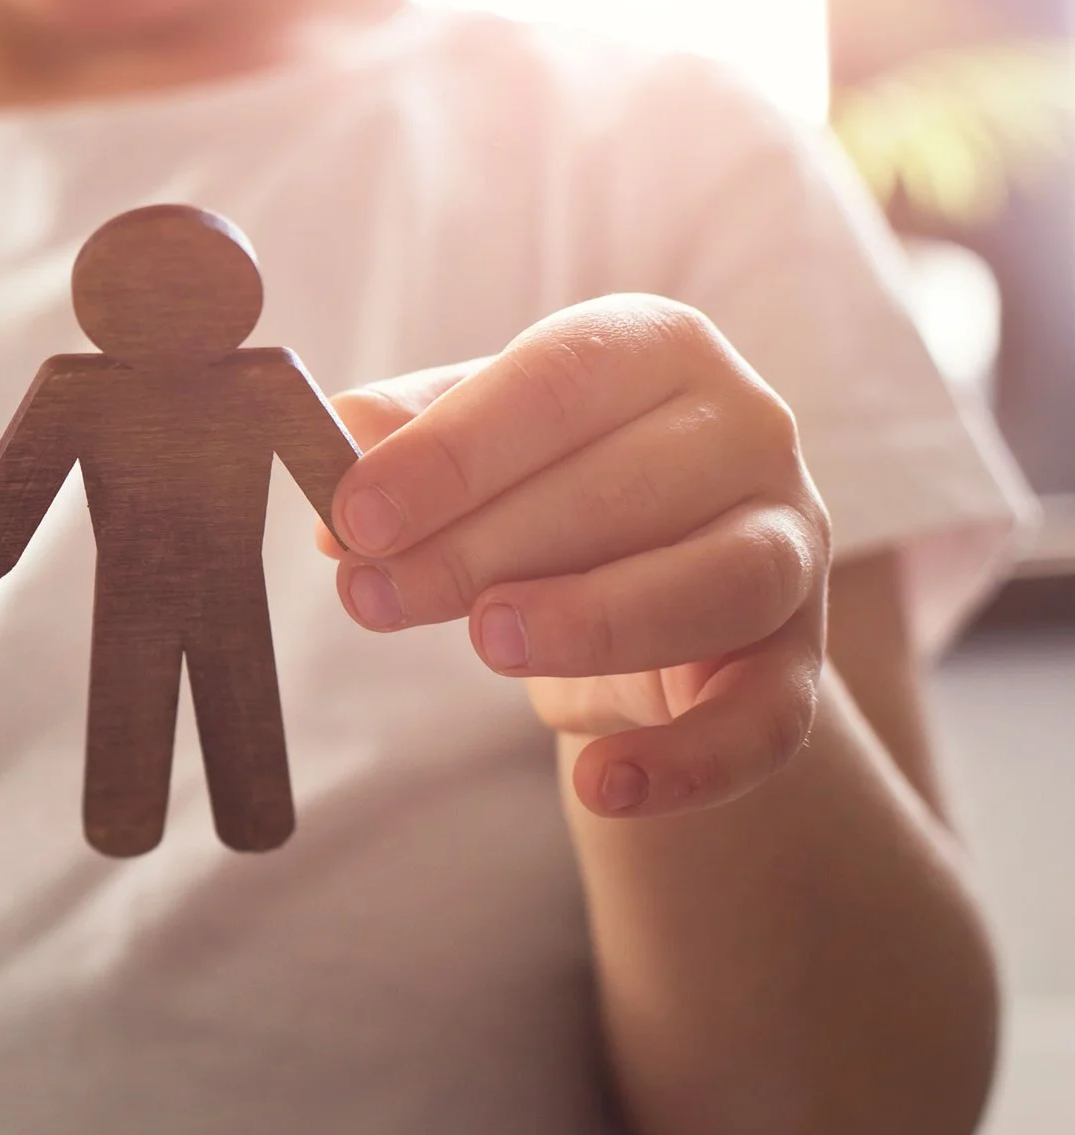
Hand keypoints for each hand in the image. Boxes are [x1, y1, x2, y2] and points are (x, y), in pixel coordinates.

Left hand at [319, 296, 830, 819]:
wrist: (649, 573)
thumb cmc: (545, 482)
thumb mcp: (473, 444)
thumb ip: (404, 435)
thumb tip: (334, 435)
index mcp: (655, 346)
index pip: (558, 382)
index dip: (451, 451)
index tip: (356, 515)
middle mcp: (746, 427)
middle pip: (624, 486)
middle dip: (481, 548)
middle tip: (371, 596)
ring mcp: (791, 540)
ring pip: (717, 581)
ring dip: (595, 619)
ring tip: (487, 643)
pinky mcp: (799, 656)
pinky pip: (770, 715)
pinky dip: (692, 760)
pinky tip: (603, 787)